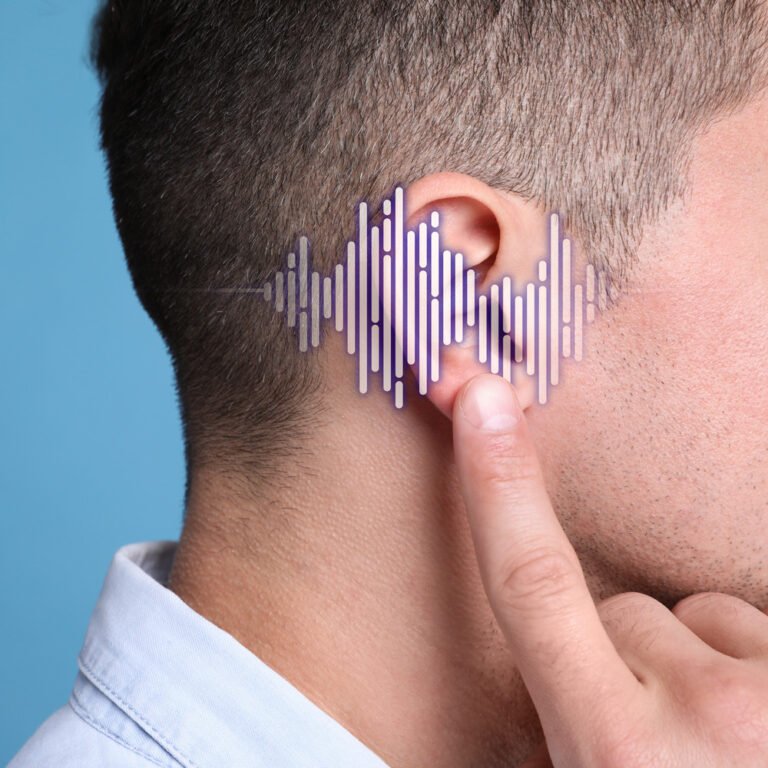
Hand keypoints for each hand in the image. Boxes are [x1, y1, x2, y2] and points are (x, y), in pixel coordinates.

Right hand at [452, 373, 767, 767]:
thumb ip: (575, 732)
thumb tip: (568, 678)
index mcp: (614, 755)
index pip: (530, 584)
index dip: (495, 484)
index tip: (477, 397)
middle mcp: (699, 719)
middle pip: (628, 612)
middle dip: (630, 652)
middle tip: (669, 744)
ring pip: (706, 622)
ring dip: (710, 666)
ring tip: (738, 748)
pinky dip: (765, 669)